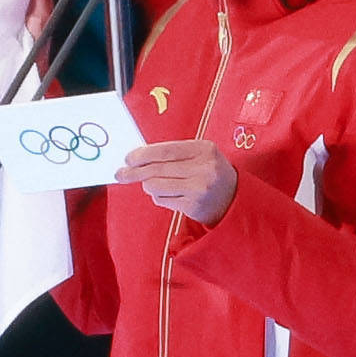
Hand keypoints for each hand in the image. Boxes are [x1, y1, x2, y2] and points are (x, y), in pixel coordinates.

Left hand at [118, 137, 237, 224]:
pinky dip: (159, 197)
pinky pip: (162, 200)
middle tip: (121, 173)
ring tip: (157, 184)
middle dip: (135, 171)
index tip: (128, 158)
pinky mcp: (193, 207)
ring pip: (155, 186)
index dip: (143, 154)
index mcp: (204, 149)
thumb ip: (173, 153)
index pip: (165, 150)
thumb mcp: (200, 155)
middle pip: (157, 169)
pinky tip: (168, 194)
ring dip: (149, 186)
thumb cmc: (210, 172)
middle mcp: (203, 168)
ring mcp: (199, 189)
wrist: (234, 199)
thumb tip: (138, 157)